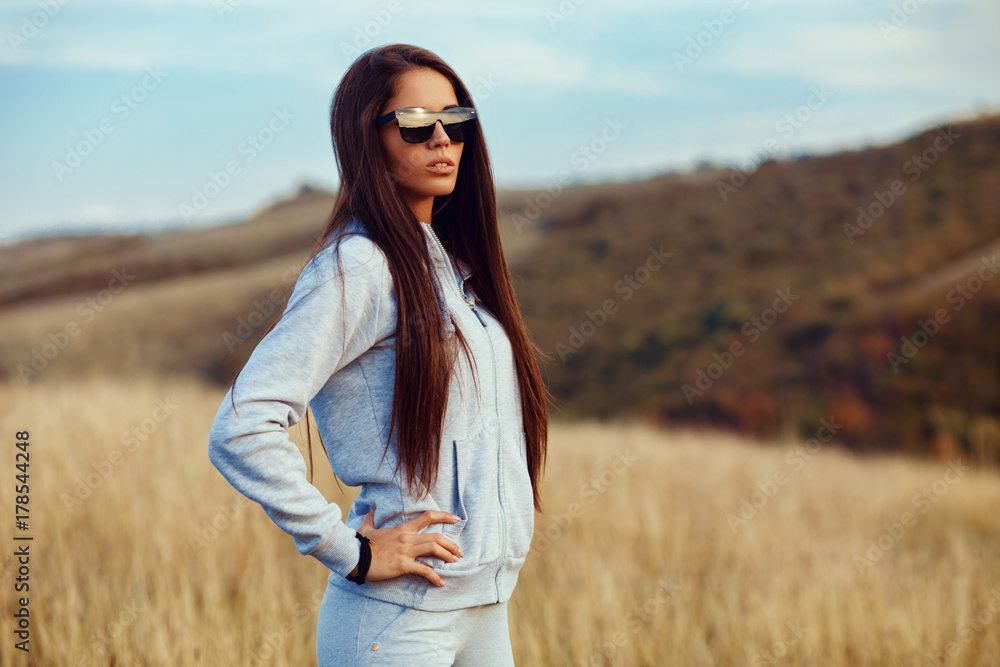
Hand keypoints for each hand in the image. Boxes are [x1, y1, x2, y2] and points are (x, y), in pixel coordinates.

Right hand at [348, 509, 463, 586]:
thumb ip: (371, 517)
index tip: (456, 519)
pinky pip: (424, 570)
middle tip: (459, 552)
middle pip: (436, 537)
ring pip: (434, 549)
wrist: (355, 557)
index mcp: (402, 528)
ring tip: (454, 562)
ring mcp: (405, 551)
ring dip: (447, 555)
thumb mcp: (367, 527)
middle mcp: (407, 538)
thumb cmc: (361, 543)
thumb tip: (369, 508)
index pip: (427, 517)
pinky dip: (434, 577)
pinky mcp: (403, 565)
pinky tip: (440, 582)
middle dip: (451, 544)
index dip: (444, 516)